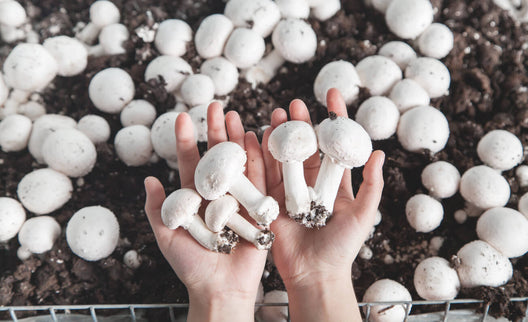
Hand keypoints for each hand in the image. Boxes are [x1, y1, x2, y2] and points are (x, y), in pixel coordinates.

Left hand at [144, 102, 266, 321]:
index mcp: (194, 198)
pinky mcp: (258, 207)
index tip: (181, 116)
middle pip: (215, 156)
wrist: (220, 288)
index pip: (188, 162)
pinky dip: (257, 158)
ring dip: (235, 138)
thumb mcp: (166, 236)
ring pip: (237, 162)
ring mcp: (239, 198)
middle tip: (214, 105)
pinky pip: (259, 178)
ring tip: (233, 115)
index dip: (184, 139)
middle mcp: (217, 194)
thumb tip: (148, 179)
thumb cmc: (190, 266)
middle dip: (213, 130)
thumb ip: (157, 208)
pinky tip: (254, 137)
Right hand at [262, 88, 384, 320]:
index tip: (331, 95)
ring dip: (280, 135)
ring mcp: (289, 192)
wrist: (314, 274)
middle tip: (295, 104)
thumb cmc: (342, 247)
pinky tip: (256, 136)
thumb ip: (371, 186)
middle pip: (305, 147)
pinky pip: (265, 175)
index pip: (334, 146)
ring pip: (284, 157)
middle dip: (301, 124)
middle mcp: (311, 184)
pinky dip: (260, 156)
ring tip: (276, 115)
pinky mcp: (270, 202)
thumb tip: (380, 154)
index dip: (334, 120)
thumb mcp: (363, 215)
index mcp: (334, 184)